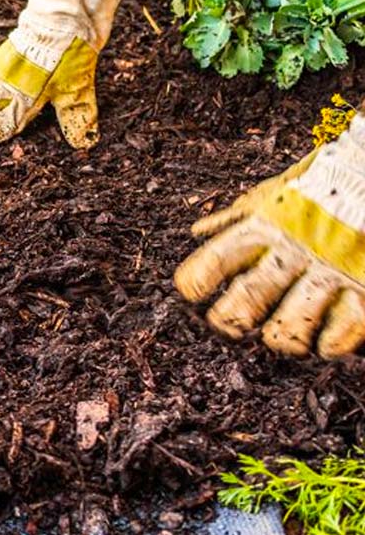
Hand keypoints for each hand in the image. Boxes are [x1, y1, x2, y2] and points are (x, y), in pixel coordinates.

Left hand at [175, 123, 364, 358]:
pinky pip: (339, 335)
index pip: (214, 262)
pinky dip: (328, 344)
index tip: (194, 292)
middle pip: (245, 302)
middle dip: (232, 320)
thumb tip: (199, 230)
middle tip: (233, 324)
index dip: (197, 282)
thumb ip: (237, 216)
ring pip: (288, 329)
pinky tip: (325, 341)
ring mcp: (330, 275)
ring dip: (282, 338)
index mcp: (264, 229)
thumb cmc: (320, 189)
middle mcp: (292, 254)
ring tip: (284, 334)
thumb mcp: (274, 196)